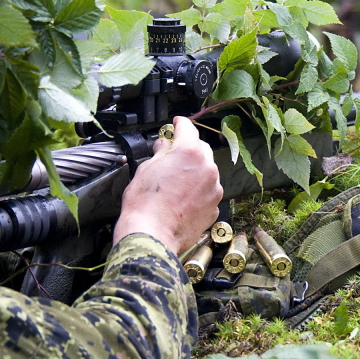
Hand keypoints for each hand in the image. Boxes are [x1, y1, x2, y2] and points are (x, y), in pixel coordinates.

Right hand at [113, 116, 222, 255]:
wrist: (152, 234)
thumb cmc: (145, 203)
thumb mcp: (147, 169)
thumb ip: (161, 153)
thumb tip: (165, 146)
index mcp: (189, 152)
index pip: (187, 128)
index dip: (179, 124)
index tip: (176, 124)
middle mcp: (207, 167)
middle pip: (201, 148)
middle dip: (188, 149)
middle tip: (172, 155)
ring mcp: (213, 188)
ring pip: (206, 171)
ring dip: (195, 172)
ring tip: (176, 183)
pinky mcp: (214, 206)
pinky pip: (208, 191)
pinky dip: (198, 191)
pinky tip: (182, 199)